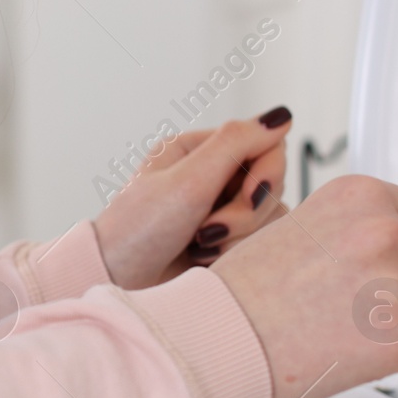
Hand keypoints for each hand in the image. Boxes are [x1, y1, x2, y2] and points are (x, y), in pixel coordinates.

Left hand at [92, 107, 292, 288]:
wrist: (116, 283)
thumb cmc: (139, 231)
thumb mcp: (187, 181)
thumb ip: (235, 144)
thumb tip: (281, 114)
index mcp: (196, 150)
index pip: (265, 144)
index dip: (267, 172)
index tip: (248, 197)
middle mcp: (210, 175)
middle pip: (269, 182)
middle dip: (246, 212)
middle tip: (207, 230)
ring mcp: (218, 208)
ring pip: (268, 215)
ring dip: (237, 236)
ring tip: (198, 247)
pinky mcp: (224, 240)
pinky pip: (258, 240)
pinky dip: (235, 252)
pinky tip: (204, 259)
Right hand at [210, 176, 397, 397]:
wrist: (217, 339)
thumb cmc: (247, 289)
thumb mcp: (306, 225)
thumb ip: (368, 216)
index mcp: (359, 195)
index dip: (393, 248)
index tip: (359, 263)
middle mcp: (382, 232)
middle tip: (345, 297)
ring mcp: (395, 287)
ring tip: (347, 322)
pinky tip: (360, 349)